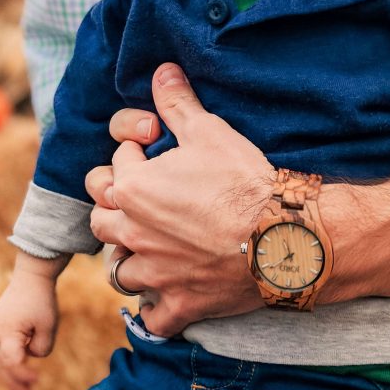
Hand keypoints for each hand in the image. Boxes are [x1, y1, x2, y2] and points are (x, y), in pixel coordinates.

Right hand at [0, 266, 59, 389]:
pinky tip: (16, 368)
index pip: (12, 363)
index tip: (38, 379)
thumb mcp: (49, 326)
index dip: (23, 375)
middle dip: (13, 382)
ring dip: (7, 375)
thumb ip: (42, 348)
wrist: (31, 276)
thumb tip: (32, 356)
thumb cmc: (41, 299)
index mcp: (7, 333)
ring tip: (23, 387)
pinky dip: (4, 362)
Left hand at [86, 63, 273, 335]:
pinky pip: (152, 319)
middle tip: (141, 205)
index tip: (152, 157)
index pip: (113, 168)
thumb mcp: (210, 131)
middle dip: (116, 210)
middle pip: (101, 222)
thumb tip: (162, 70)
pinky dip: (154, 312)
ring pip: (119, 270)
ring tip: (149, 251)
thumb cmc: (246, 181)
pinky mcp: (180, 304)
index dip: (132, 159)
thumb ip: (178, 103)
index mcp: (132, 190)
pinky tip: (165, 301)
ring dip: (129, 260)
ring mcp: (154, 273)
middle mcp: (133, 233)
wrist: (287, 236)